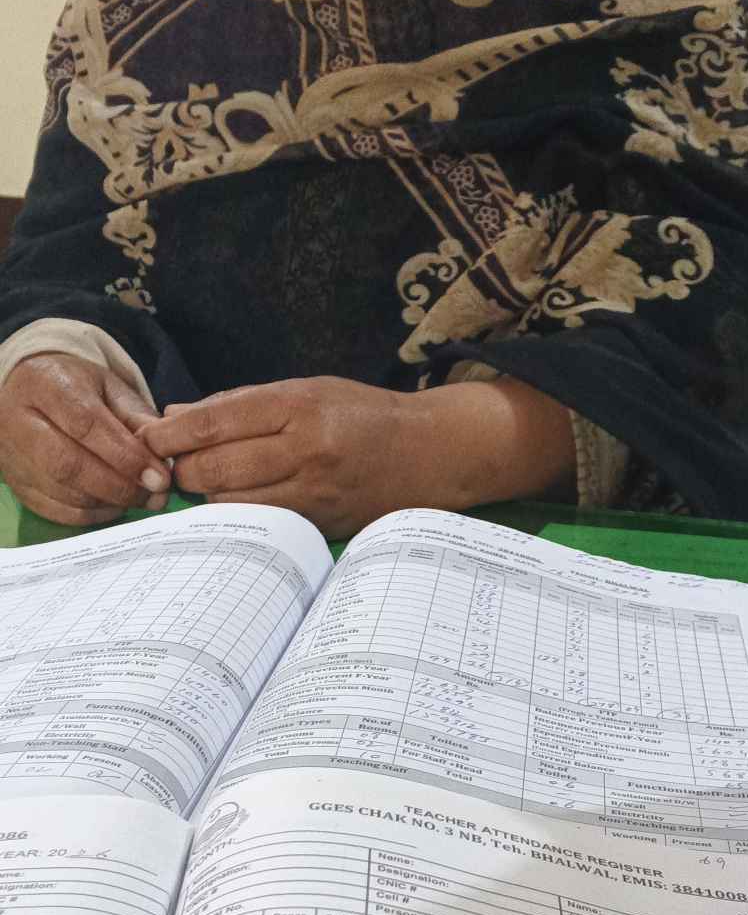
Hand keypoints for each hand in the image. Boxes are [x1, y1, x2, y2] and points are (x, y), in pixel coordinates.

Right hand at [0, 354, 170, 525]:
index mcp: (46, 385)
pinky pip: (54, 511)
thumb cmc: (73, 388)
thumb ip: (137, 419)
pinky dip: (90, 515)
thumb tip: (163, 461)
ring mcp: (13, 456)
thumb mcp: (108, 388)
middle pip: (68, 464)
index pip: (85, 424)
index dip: (126, 456)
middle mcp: (20, 421)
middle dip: (118, 485)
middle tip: (153, 495)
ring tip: (139, 499)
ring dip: (108, 502)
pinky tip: (113, 505)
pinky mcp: (16, 484)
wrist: (25, 391)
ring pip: (61, 492)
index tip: (160, 477)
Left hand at [141, 373, 576, 536]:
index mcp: (298, 404)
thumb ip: (243, 404)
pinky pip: (261, 525)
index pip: (214, 419)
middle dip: (182, 469)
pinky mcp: (321, 524)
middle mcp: (305, 448)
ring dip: (207, 497)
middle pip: (214, 465)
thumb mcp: (308, 390)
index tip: (146, 439)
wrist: (433, 453)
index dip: (170, 433)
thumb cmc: (365, 415)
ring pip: (231, 501)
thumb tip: (176, 416)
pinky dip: (238, 517)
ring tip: (206, 486)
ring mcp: (314, 491)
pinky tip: (234, 510)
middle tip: (173, 469)